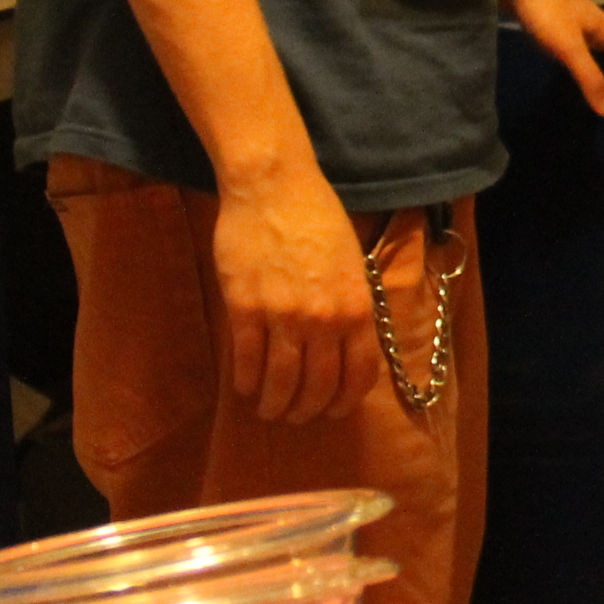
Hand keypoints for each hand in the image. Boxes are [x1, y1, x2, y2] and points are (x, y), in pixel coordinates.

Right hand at [209, 170, 382, 422]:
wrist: (274, 188)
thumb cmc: (318, 218)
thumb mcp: (352, 264)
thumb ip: (350, 308)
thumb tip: (345, 349)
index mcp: (356, 308)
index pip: (358, 374)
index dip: (345, 401)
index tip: (334, 410)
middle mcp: (324, 319)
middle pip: (318, 386)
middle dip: (308, 409)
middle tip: (297, 415)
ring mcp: (283, 317)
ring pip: (280, 381)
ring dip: (275, 404)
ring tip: (270, 409)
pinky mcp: (245, 310)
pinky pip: (246, 360)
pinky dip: (246, 381)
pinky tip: (245, 387)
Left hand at [512, 0, 603, 115]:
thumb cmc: (547, 8)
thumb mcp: (570, 48)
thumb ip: (590, 78)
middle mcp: (596, 24)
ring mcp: (574, 23)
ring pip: (598, 46)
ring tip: (603, 92)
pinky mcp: (554, 24)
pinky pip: (575, 46)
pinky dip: (579, 61)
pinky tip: (567, 77)